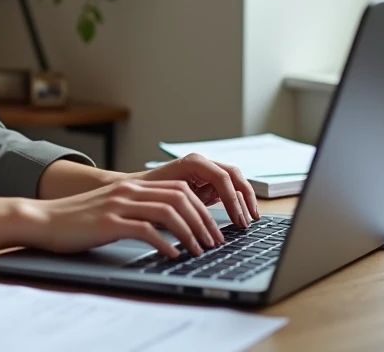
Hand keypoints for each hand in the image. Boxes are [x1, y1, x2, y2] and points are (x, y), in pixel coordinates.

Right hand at [17, 178, 227, 258]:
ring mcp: (119, 205)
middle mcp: (129, 191)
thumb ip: (139, 211)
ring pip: (168, 211)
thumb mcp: (113, 209)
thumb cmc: (78, 220)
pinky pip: (146, 230)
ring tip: (199, 251)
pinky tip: (173, 256)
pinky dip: (165, 243)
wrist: (44, 219)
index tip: (212, 230)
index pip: (180, 189)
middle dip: (203, 221)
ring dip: (190, 233)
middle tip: (214, 242)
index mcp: (133, 186)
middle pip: (180, 197)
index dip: (202, 209)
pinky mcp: (109, 222)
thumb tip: (170, 228)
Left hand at [125, 153, 260, 227]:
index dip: (233, 200)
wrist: (133, 191)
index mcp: (193, 162)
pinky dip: (236, 203)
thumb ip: (188, 205)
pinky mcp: (207, 183)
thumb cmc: (146, 195)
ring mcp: (206, 172)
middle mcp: (202, 163)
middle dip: (244, 199)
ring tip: (249, 221)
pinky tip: (239, 218)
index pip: (222, 178)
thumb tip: (204, 222)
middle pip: (234, 176)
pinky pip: (227, 190)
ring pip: (234, 182)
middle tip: (248, 222)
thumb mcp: (167, 200)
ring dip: (244, 200)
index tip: (238, 220)